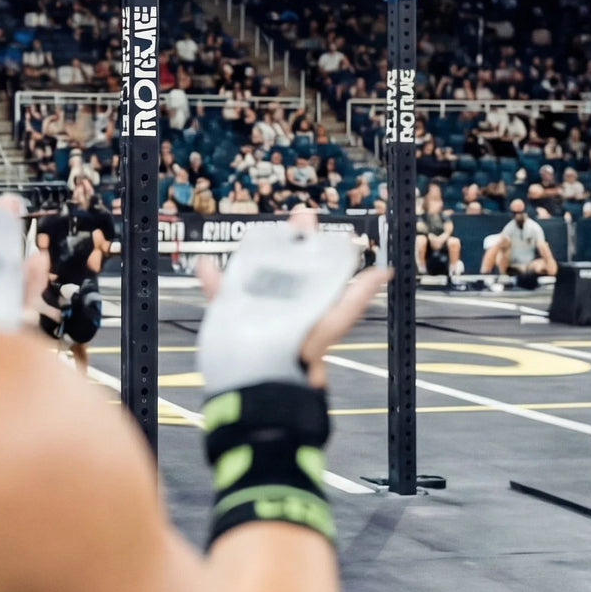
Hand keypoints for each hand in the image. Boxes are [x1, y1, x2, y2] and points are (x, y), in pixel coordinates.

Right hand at [195, 210, 390, 391]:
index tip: (306, 217)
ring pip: (249, 274)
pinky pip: (220, 293)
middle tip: (288, 218)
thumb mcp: (337, 316)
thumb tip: (384, 273)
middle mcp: (282, 299)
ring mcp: (256, 305)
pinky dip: (211, 280)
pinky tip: (206, 266)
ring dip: (247, 255)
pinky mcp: (232, 314)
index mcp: (306, 297)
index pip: (309, 262)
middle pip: (281, 263)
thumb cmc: (309, 348)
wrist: (274, 374)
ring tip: (247, 237)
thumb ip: (357, 294)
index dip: (308, 240)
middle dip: (283, 240)